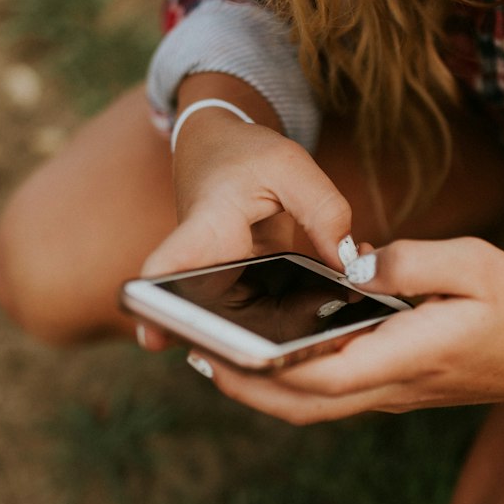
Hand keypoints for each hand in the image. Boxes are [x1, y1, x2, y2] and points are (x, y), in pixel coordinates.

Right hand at [136, 109, 353, 348]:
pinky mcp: (245, 284)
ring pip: (243, 324)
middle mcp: (205, 263)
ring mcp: (223, 279)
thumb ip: (324, 210)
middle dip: (241, 344)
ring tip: (335, 324)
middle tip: (286, 357)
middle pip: (206, 317)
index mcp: (206, 228)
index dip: (156, 306)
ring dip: (284, 333)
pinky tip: (342, 303)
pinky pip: (268, 312)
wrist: (221, 146)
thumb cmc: (243, 152)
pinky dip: (302, 312)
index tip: (154, 338)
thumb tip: (348, 265)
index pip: (167, 268)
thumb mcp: (290, 166)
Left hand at [183, 236, 503, 421]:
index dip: (266, 368)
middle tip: (196, 356)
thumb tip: (350, 266)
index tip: (220, 351)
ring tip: (214, 355)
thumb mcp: (474, 262)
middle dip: (247, 386)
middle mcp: (397, 387)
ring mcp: (395, 395)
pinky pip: (333, 395)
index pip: (325, 373)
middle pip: (306, 404)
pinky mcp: (395, 389)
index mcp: (414, 355)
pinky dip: (291, 381)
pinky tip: (267, 351)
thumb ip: (409, 261)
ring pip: (316, 407)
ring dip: (263, 389)